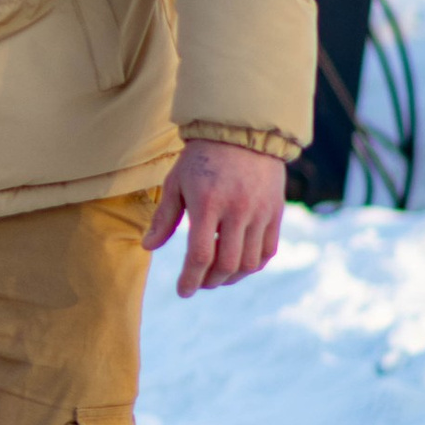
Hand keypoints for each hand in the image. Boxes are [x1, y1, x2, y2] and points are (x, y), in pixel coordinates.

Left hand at [143, 138, 285, 297]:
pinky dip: (254, 265)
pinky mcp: (276, 212)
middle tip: (198, 284)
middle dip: (210, 281)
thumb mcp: (176, 183)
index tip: (182, 291)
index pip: (201, 254)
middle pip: (227, 263)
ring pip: (250, 262)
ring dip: (232, 277)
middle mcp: (237, 211)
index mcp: (207, 204)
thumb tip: (148, 248)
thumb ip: (164, 219)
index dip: (191, 278)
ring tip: (217, 277)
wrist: (242, 133)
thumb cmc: (201, 159)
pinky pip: (268, 250)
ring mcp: (260, 213)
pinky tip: (239, 265)